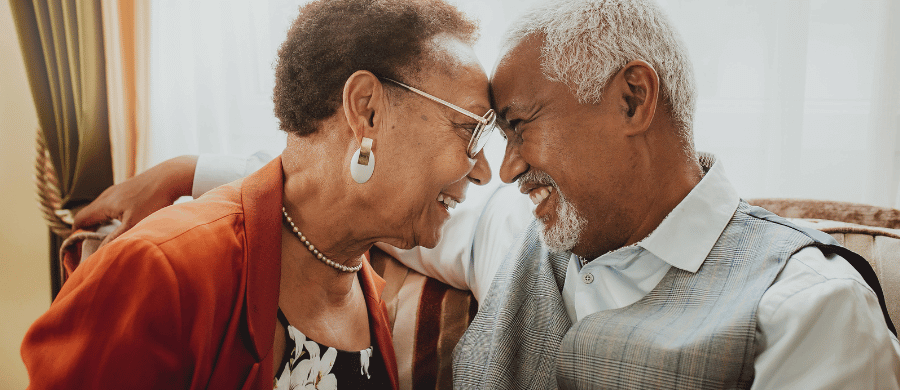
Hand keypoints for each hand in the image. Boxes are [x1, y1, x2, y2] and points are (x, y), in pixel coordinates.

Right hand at [73, 155, 198, 244]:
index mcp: (103, 204)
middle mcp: (106, 196)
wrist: (170, 176)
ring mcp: (117, 191)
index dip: (76, 236)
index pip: (79, 221)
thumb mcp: (133, 224)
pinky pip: (111, 206)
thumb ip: (115, 238)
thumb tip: (99, 251)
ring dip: (99, 224)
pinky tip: (122, 225)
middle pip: (88, 216)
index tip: (80, 250)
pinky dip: (110, 217)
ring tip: (106, 239)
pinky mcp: (127, 190)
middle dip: (87, 232)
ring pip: (100, 210)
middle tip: (92, 248)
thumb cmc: (152, 200)